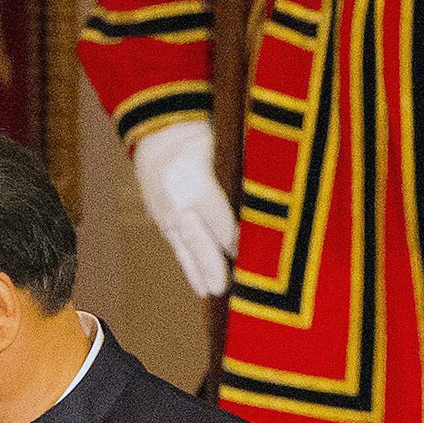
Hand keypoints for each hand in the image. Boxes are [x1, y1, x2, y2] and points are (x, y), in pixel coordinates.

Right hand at [132, 120, 238, 298]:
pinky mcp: (159, 218)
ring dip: (197, 272)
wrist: (157, 130)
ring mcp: (165, 214)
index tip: (254, 260)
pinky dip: (187, 263)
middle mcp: (177, 205)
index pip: (221, 223)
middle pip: (199, 243)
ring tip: (208, 292)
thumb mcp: (223, 149)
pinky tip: (196, 279)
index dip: (237, 243)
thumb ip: (240, 176)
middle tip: (223, 289)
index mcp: (196, 187)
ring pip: (184, 249)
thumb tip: (265, 203)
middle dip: (212, 267)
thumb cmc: (197, 134)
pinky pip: (175, 245)